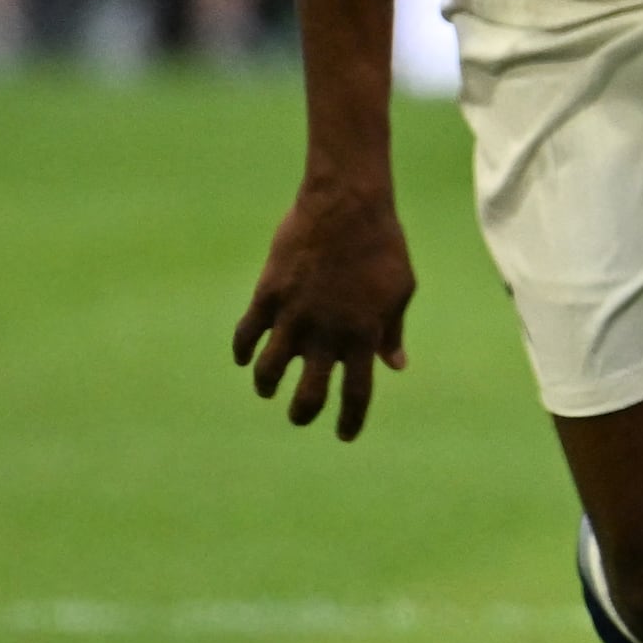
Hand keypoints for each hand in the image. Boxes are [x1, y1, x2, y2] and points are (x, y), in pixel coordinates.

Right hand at [236, 170, 416, 439]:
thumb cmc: (383, 247)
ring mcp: (293, 316)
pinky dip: (242, 351)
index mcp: (363, 337)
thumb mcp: (400, 290)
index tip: (344, 436)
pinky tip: (245, 357)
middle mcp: (326, 334)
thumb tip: (394, 366)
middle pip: (307, 394)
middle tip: (300, 416)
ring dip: (266, 386)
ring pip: (268, 371)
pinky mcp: (267, 296)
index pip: (356, 394)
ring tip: (268, 388)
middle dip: (302, 413)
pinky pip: (246, 335)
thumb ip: (391, 331)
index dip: (349, 421)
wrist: (347, 206)